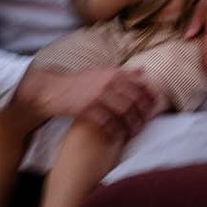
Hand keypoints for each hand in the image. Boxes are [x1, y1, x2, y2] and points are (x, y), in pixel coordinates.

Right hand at [14, 65, 159, 139]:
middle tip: (144, 125)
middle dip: (142, 114)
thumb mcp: (102, 73)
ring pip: (124, 111)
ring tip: (133, 133)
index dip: (150, 99)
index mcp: (115, 73)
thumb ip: (123, 73)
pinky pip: (107, 121)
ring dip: (131, 124)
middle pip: (135, 100)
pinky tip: (116, 136)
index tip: (153, 110)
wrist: (53, 90)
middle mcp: (109, 82)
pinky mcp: (87, 108)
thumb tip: (144, 70)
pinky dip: (114, 130)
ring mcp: (98, 95)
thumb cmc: (80, 83)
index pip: (141, 85)